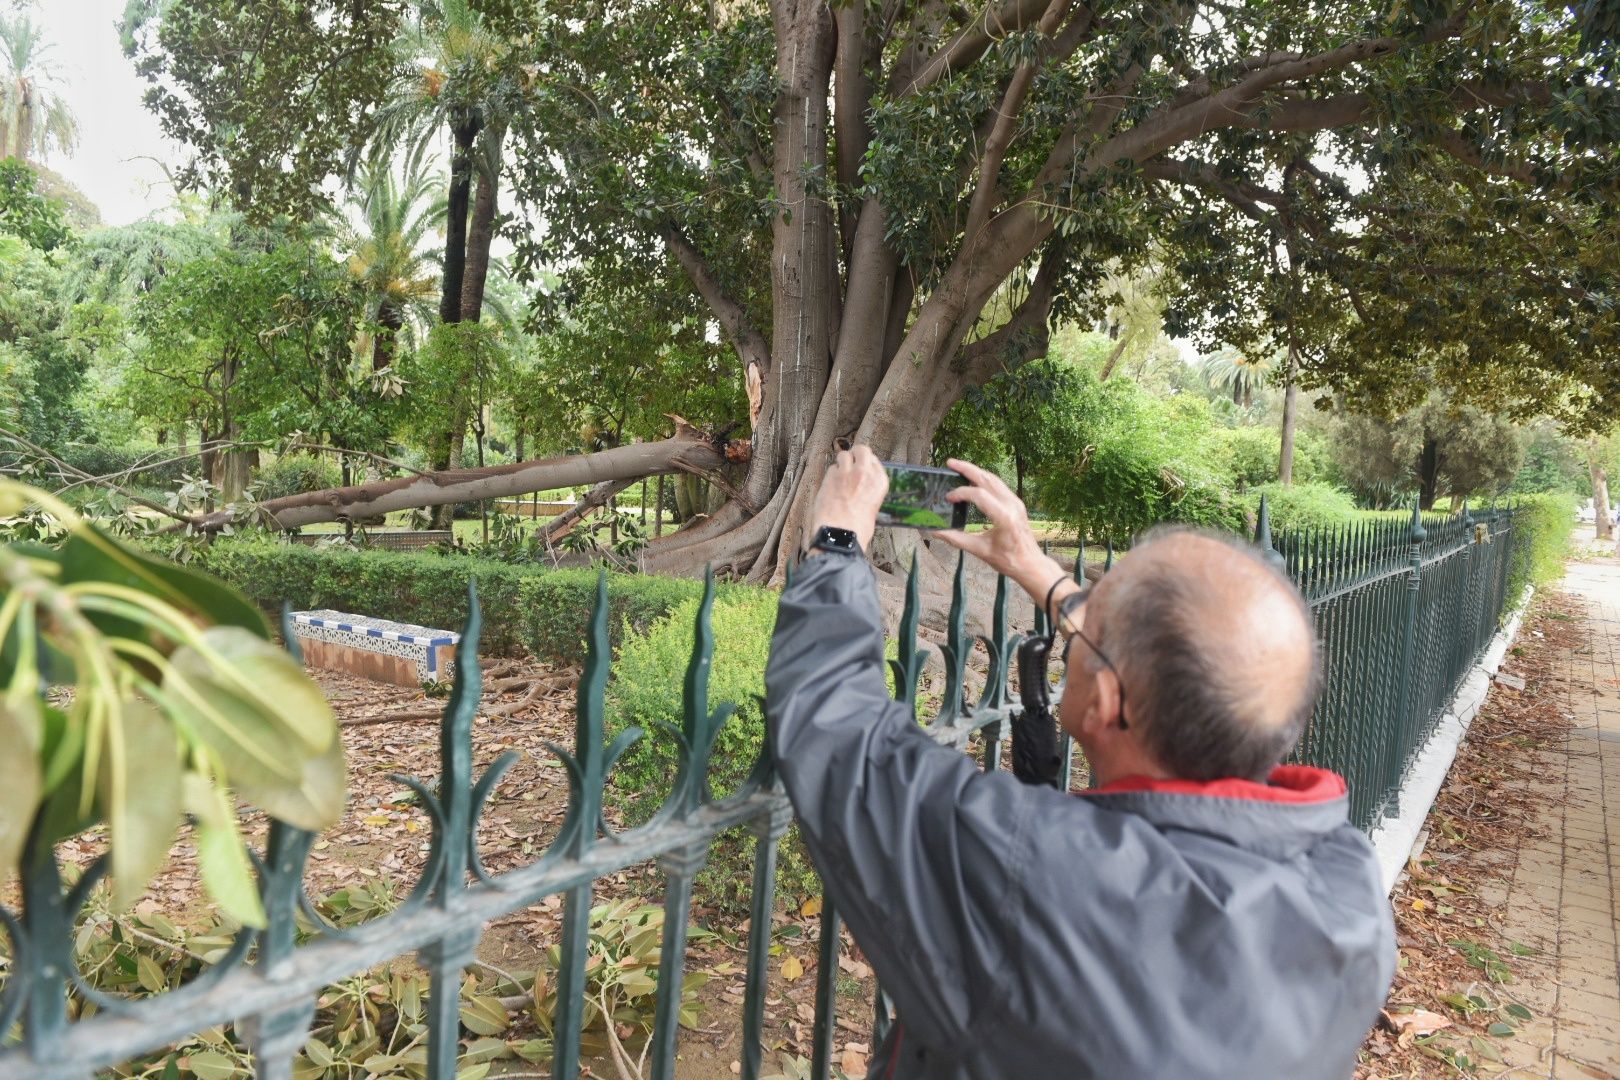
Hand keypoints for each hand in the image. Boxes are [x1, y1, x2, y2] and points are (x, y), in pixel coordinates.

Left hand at [810, 445, 887, 552]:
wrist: (841, 535)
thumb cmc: (858, 528)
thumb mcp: (873, 508)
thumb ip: (868, 491)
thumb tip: (861, 488)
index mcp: (879, 482)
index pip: (874, 459)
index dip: (865, 462)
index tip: (861, 466)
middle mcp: (865, 473)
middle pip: (861, 449)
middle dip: (855, 454)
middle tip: (850, 462)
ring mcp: (847, 473)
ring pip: (843, 455)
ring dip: (841, 463)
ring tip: (839, 475)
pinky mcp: (830, 477)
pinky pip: (831, 468)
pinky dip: (831, 475)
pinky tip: (831, 485)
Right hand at [933, 459, 1068, 602]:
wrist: (1030, 564)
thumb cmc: (1008, 560)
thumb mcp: (980, 551)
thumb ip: (957, 539)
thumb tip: (936, 532)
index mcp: (1004, 517)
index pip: (979, 495)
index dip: (961, 493)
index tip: (948, 498)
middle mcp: (1012, 505)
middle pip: (987, 479)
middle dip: (968, 469)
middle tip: (950, 462)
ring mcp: (1016, 502)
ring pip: (994, 479)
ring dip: (976, 471)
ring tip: (959, 467)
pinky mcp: (1016, 503)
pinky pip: (999, 485)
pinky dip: (984, 479)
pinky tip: (974, 479)